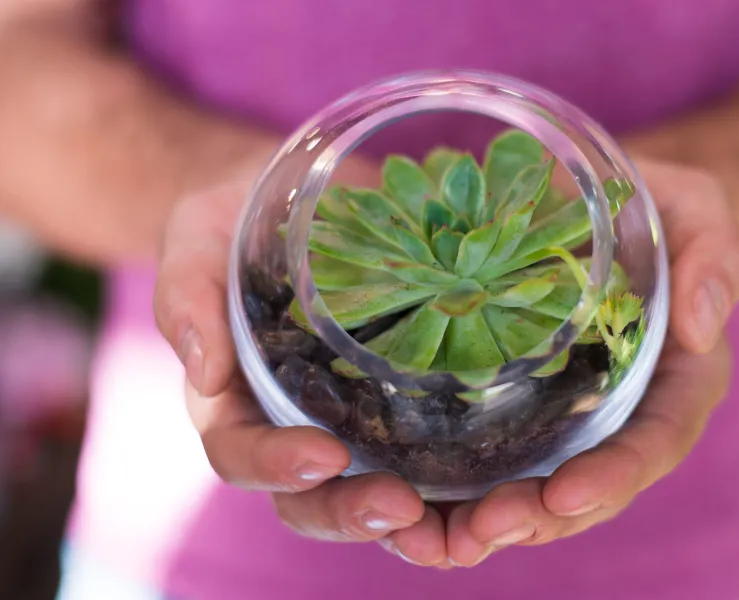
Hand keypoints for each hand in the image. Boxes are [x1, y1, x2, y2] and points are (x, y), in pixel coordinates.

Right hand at [154, 157, 452, 566]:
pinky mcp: (404, 392)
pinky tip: (502, 481)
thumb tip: (206, 372)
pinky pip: (430, 445)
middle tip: (402, 509)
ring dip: (417, 517)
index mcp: (236, 399)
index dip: (276, 465)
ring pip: (376, 486)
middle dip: (353, 510)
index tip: (323, 456)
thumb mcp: (197, 241)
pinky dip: (461, 476)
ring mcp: (353, 412)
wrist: (294, 201)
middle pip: (313, 494)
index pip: (242, 452)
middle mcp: (294, 421)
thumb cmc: (232, 222)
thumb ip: (187, 296)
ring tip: (460, 525)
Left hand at [437, 160, 738, 565]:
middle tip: (483, 530)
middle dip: (542, 518)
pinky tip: (419, 513)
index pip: (658, 438)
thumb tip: (703, 325)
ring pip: (541, 489)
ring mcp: (571, 415)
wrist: (592, 201)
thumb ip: (716, 254)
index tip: (567, 493)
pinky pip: (498, 461)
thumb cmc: (651, 206)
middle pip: (593, 485)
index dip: (617, 473)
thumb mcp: (694, 209)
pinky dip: (463, 495)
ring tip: (443, 540)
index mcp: (677, 377)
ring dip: (495, 522)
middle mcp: (624, 411)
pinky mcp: (523, 407)